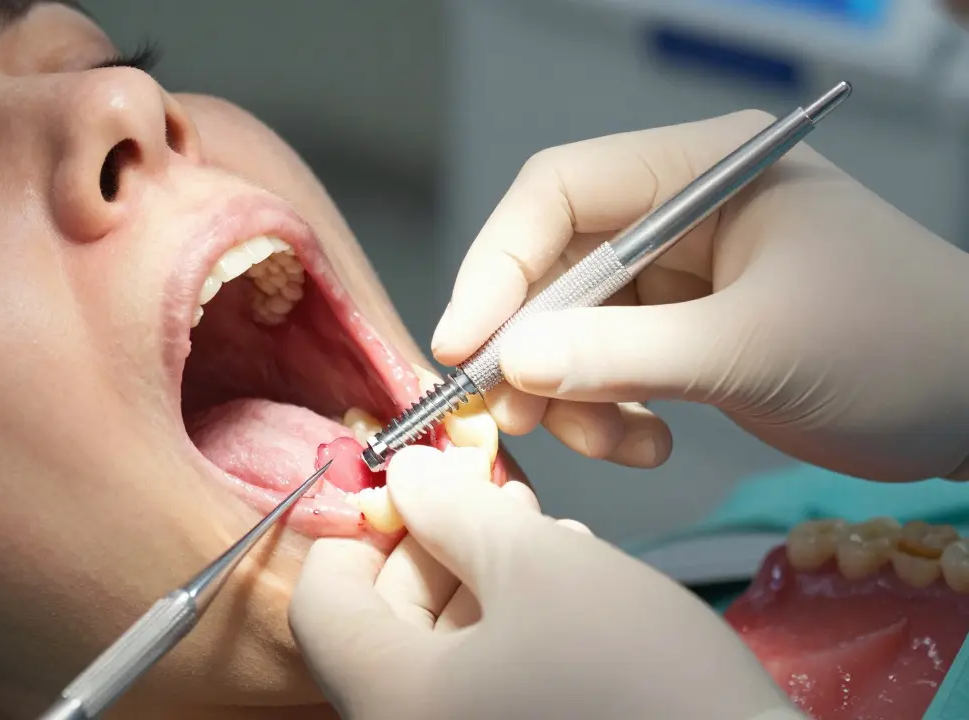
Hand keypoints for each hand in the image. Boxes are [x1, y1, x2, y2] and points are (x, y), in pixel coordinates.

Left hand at [288, 446, 795, 719]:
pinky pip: (482, 684)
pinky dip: (506, 628)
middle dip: (435, 544)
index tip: (411, 483)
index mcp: (390, 699)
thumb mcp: (537, 566)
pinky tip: (564, 589)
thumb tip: (408, 476)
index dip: (359, 527)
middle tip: (491, 495)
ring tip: (541, 532)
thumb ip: (454, 511)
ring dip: (478, 579)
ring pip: (437, 650)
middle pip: (381, 622)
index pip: (323, 601)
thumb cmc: (637, 677)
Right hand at [431, 110, 968, 481]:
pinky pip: (607, 364)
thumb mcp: (753, 347)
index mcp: (703, 170)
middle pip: (556, 264)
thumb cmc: (897, 347)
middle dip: (531, 345)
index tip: (463, 346)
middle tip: (509, 416)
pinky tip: (649, 445)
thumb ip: (624, 352)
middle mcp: (681, 211)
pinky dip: (608, 411)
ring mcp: (682, 274)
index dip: (498, 264)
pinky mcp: (684, 331)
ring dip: (569, 392)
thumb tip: (512, 361)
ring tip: (608, 444)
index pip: (561, 192)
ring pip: (572, 325)